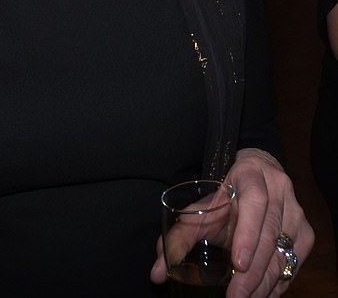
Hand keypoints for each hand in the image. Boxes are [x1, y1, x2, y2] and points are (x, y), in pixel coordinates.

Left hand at [151, 149, 313, 296]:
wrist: (257, 175)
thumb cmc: (225, 196)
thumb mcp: (201, 207)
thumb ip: (178, 236)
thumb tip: (156, 272)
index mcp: (251, 175)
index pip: (254, 201)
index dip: (248, 232)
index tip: (238, 262)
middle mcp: (279, 190)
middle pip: (269, 234)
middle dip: (253, 272)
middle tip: (236, 296)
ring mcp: (296, 212)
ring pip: (284, 253)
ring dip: (265, 283)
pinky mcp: (306, 232)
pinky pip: (294, 264)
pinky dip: (278, 284)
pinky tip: (262, 295)